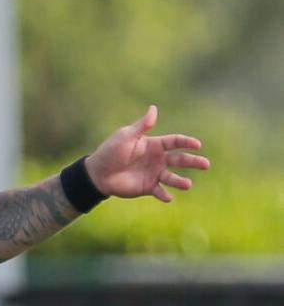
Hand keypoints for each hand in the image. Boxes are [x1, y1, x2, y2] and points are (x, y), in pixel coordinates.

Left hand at [85, 106, 209, 202]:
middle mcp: (157, 159)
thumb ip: (142, 126)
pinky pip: (159, 192)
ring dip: (180, 181)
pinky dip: (164, 195)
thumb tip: (154, 108)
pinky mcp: (147, 187)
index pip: (175, 142)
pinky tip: (169, 198)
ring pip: (172, 177)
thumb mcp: (126, 137)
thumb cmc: (111, 152)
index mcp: (154, 144)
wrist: (98, 173)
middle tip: (206, 165)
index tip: (197, 145)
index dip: (187, 143)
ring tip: (188, 185)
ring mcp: (153, 174)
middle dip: (193, 162)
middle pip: (180, 159)